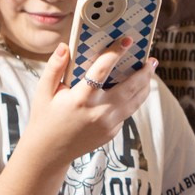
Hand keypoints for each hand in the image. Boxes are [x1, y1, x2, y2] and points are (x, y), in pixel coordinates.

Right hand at [24, 41, 155, 165]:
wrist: (49, 153)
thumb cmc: (45, 119)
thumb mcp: (43, 92)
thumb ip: (54, 68)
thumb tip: (65, 46)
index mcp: (80, 99)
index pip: (103, 70)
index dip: (116, 53)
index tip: (127, 40)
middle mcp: (98, 112)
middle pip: (130, 87)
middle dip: (144, 72)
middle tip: (151, 59)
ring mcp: (108, 124)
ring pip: (135, 101)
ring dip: (145, 85)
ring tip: (149, 72)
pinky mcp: (112, 132)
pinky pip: (127, 112)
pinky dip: (133, 99)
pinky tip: (135, 89)